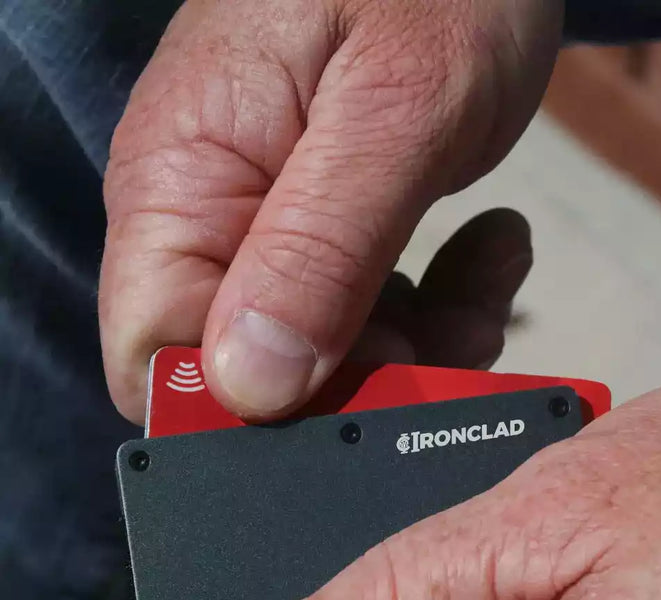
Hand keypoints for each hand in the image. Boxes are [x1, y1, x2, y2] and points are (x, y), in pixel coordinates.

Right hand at [99, 0, 560, 422]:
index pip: (158, 364)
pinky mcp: (320, 236)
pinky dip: (437, 313)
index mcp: (180, 188)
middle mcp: (204, 221)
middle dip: (357, 383)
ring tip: (487, 278)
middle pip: (243, 379)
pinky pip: (364, 320)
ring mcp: (262, 231)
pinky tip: (487, 252)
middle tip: (447, 335)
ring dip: (417, 349)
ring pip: (317, 362)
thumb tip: (251, 386)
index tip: (363, 380)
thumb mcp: (396, 112)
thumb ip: (319, 251)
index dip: (251, 411)